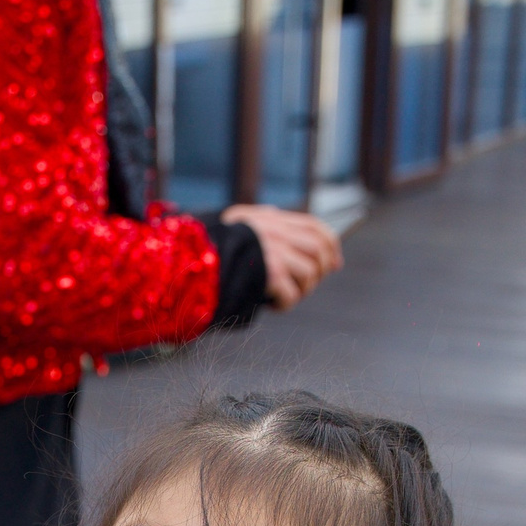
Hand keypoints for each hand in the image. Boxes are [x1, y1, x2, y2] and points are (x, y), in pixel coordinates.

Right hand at [223, 204, 342, 308]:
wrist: (189, 266)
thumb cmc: (211, 253)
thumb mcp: (236, 227)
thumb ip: (262, 223)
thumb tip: (285, 222)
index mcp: (268, 219)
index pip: (313, 226)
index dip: (331, 244)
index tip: (335, 263)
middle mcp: (274, 230)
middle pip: (318, 249)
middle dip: (321, 270)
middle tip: (306, 285)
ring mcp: (273, 250)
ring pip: (310, 272)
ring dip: (302, 290)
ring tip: (283, 296)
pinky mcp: (270, 272)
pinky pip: (293, 293)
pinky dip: (286, 304)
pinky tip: (272, 305)